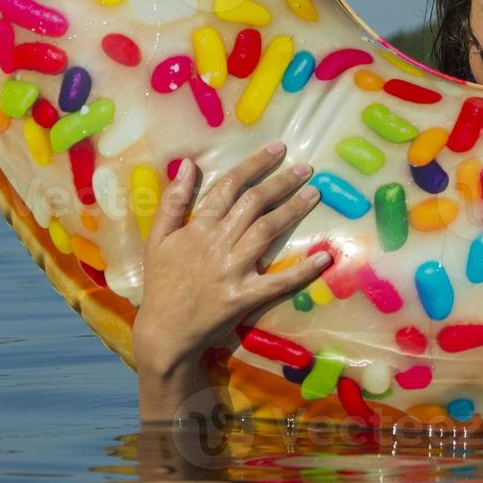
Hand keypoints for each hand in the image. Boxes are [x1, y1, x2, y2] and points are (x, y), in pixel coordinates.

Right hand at [133, 141, 331, 420]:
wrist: (163, 333)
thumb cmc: (162, 284)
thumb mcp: (158, 239)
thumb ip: (173, 201)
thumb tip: (188, 164)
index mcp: (197, 227)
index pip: (230, 186)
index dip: (255, 164)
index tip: (278, 149)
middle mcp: (217, 244)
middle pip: (254, 204)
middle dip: (282, 182)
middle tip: (307, 168)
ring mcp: (232, 271)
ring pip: (268, 231)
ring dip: (294, 210)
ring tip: (315, 193)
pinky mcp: (245, 297)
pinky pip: (278, 281)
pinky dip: (303, 269)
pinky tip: (325, 256)